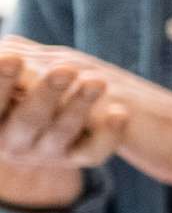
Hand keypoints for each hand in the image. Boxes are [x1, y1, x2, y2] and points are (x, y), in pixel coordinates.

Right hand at [0, 44, 131, 206]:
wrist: (56, 114)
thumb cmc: (20, 87)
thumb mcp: (9, 74)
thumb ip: (4, 62)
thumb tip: (3, 54)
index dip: (1, 82)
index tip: (13, 57)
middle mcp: (15, 142)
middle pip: (29, 119)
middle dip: (46, 93)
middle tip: (65, 69)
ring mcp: (46, 152)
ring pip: (62, 131)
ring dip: (80, 105)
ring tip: (98, 81)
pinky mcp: (77, 157)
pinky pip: (94, 151)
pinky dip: (108, 133)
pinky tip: (120, 112)